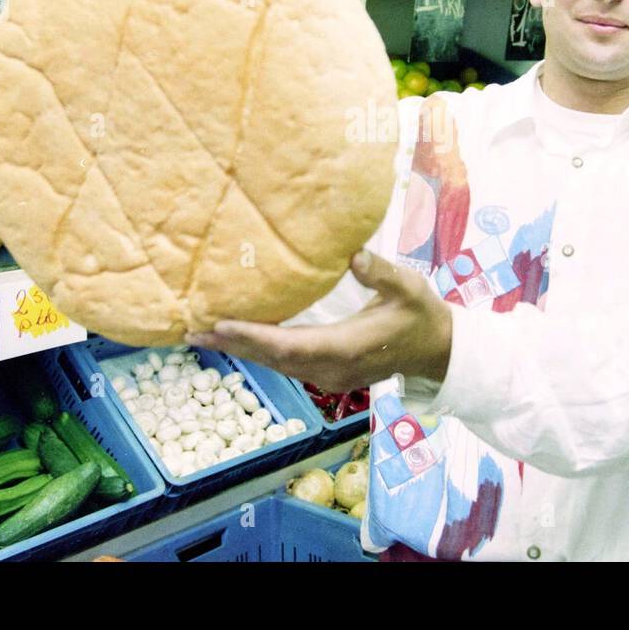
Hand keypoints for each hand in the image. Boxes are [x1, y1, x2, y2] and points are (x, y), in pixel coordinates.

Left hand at [185, 251, 452, 393]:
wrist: (437, 350)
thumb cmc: (421, 315)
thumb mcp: (408, 288)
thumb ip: (381, 273)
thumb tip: (352, 253)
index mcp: (346, 348)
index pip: (289, 345)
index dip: (253, 336)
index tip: (220, 323)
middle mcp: (330, 369)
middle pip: (271, 359)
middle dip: (231, 344)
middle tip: (191, 331)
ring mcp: (328, 376)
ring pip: (275, 364)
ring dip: (240, 349)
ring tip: (203, 334)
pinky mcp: (327, 374)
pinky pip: (285, 363)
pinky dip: (258, 350)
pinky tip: (238, 338)